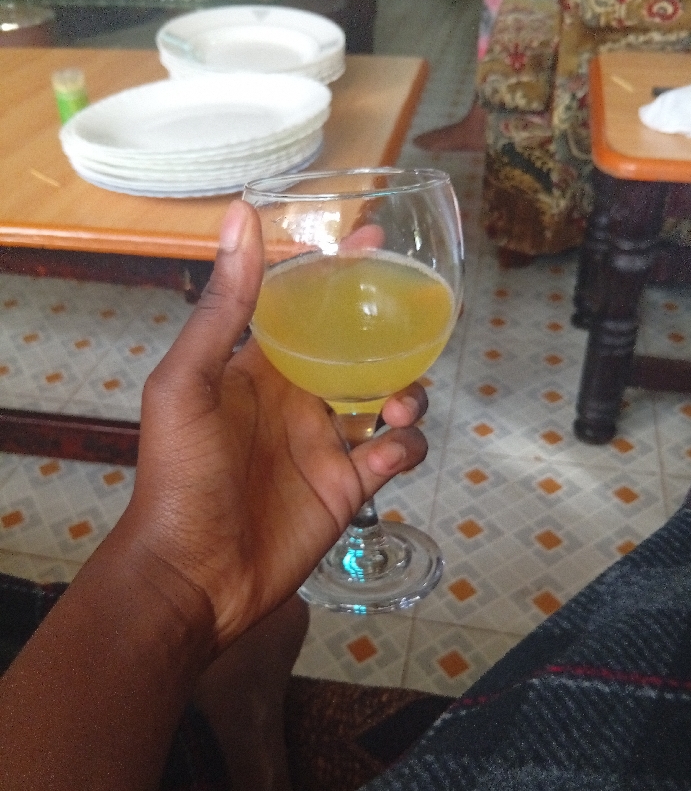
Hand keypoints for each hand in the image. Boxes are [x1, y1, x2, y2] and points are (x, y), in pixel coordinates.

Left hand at [117, 200, 427, 648]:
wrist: (194, 574)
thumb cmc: (179, 476)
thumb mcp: (188, 383)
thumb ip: (222, 307)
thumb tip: (240, 215)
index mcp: (260, 368)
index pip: (305, 306)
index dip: (338, 272)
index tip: (374, 240)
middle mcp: (297, 399)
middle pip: (359, 350)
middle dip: (390, 335)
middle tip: (411, 327)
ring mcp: (326, 444)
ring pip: (387, 400)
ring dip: (408, 394)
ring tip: (399, 406)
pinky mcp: (348, 487)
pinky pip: (395, 455)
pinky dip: (405, 448)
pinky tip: (387, 453)